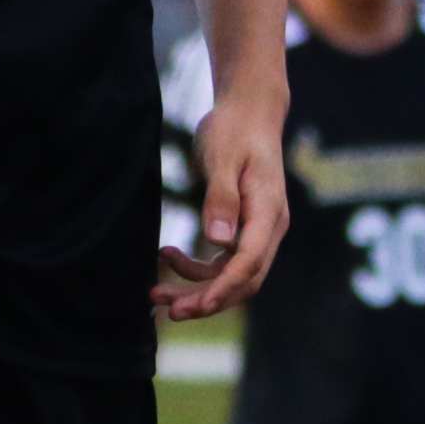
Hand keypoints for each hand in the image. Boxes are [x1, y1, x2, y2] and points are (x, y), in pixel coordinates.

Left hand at [156, 85, 287, 321]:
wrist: (249, 112)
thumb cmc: (235, 129)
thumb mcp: (224, 157)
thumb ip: (221, 198)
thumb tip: (218, 240)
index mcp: (268, 212)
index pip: (250, 262)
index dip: (224, 289)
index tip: (196, 306)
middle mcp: (268, 227)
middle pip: (244, 280)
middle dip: (208, 300)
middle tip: (169, 311)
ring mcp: (257, 231)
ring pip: (231, 276)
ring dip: (196, 289)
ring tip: (156, 293)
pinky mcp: (243, 229)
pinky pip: (222, 261)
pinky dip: (195, 267)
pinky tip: (167, 255)